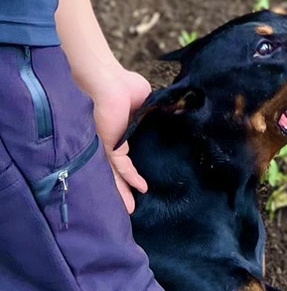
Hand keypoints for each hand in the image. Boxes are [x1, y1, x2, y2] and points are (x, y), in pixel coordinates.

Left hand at [89, 66, 153, 213]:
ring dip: (123, 192)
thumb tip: (176, 112)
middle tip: (132, 206)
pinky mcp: (107, 146)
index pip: (126, 156)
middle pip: (117, 171)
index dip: (132, 171)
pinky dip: (129, 179)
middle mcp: (112, 143)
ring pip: (114, 175)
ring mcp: (107, 146)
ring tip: (131, 210)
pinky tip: (140, 190)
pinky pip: (119, 167)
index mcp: (121, 132)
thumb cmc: (122, 84)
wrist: (105, 81)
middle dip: (123, 189)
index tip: (143, 183)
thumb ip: (155, 113)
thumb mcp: (147, 101)